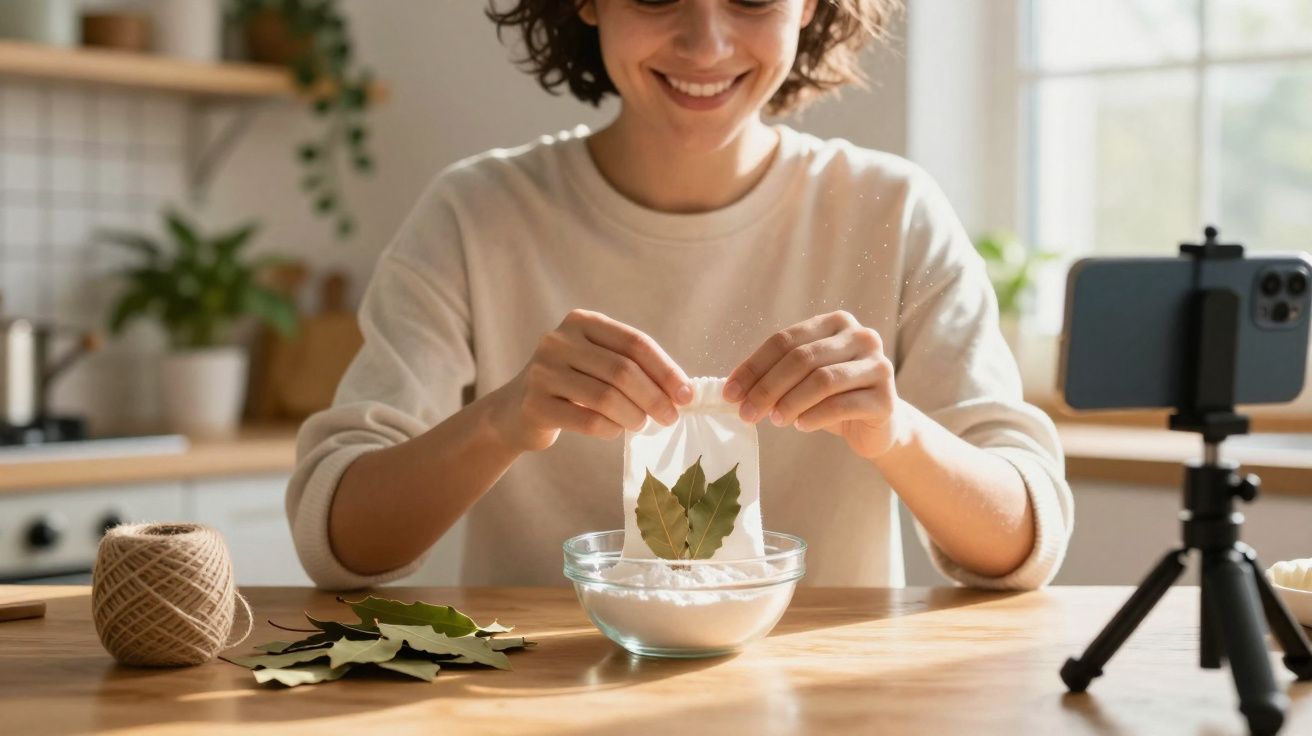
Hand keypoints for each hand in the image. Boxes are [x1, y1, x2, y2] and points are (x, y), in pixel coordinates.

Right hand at [490, 309, 692, 451]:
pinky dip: (611, 429)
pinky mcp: (534, 404)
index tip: (686, 395)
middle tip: (671, 418)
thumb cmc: (571, 385)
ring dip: (634, 415)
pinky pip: (588, 420)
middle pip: (622, 370)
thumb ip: (632, 368)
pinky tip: (616, 430)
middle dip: (654, 397)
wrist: (516, 410)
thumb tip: (682, 391)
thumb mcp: (597, 363)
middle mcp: (559, 340)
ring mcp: (542, 371)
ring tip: (643, 425)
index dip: (666, 370)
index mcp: (581, 322)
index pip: (635, 343)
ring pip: (606, 397)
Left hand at [724, 310, 905, 459]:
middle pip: (802, 359)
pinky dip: (814, 417)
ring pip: (822, 380)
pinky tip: (800, 425)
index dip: (753, 367)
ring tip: (774, 420)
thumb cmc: (833, 399)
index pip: (785, 340)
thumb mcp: (802, 380)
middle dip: (767, 388)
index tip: (730, 394)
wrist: (877, 427)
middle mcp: (861, 337)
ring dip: (789, 402)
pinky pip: (841, 405)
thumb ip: (774, 376)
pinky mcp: (886, 398)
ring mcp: (877, 365)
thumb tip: (733, 391)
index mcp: (836, 323)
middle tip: (746, 413)